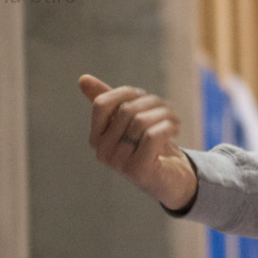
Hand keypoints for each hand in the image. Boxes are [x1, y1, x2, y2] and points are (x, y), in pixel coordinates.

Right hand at [78, 74, 197, 209]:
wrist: (172, 178)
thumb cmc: (149, 146)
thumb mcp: (129, 121)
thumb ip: (109, 102)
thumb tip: (82, 78)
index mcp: (96, 138)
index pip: (102, 104)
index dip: (125, 93)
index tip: (143, 95)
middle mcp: (102, 152)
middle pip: (126, 110)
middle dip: (151, 102)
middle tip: (166, 107)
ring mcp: (119, 163)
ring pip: (140, 121)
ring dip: (164, 114)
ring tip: (174, 118)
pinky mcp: (138, 170)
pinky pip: (152, 135)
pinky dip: (168, 127)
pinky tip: (175, 129)